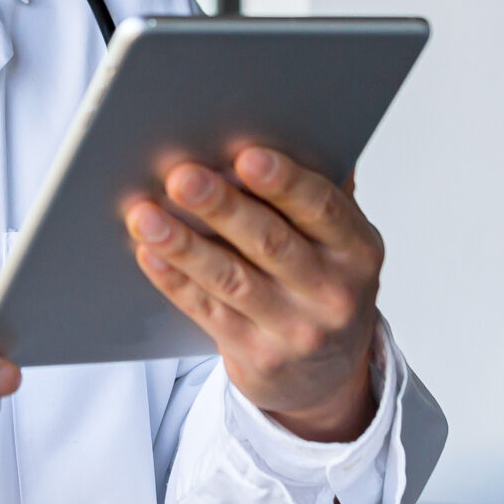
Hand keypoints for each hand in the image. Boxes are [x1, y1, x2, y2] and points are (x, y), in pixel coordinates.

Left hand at [126, 148, 383, 442]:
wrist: (328, 374)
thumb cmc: (322, 283)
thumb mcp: (337, 242)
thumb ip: (315, 195)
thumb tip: (281, 128)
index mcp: (357, 249)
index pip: (322, 208)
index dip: (284, 181)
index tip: (246, 156)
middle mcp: (334, 292)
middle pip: (271, 243)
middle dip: (222, 207)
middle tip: (181, 177)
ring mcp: (298, 331)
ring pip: (232, 280)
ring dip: (184, 245)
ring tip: (146, 215)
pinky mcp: (260, 359)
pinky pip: (209, 313)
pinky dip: (176, 281)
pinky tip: (149, 253)